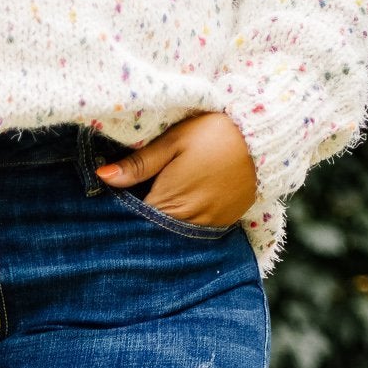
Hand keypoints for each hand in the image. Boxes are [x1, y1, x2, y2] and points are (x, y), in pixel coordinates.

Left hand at [97, 113, 256, 227]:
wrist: (264, 139)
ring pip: (171, 233)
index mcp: (167, 203)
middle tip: (134, 197)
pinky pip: (193, 231)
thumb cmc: (215, 133)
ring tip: (160, 196)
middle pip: (151, 229)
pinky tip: (183, 201)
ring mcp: (205, 227)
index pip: (132, 218)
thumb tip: (102, 177)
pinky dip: (183, 220)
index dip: (121, 210)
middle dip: (139, 219)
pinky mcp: (221, 225)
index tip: (113, 199)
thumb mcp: (174, 141)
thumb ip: (139, 163)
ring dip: (161, 222)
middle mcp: (185, 223)